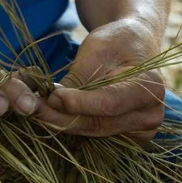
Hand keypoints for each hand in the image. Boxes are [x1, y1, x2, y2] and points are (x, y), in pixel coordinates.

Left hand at [36, 18, 165, 141]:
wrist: (133, 49)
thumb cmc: (116, 42)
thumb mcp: (97, 50)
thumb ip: (78, 78)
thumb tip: (52, 101)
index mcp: (149, 88)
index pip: (109, 104)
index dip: (78, 104)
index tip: (52, 97)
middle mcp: (149, 115)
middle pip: (97, 124)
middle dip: (61, 117)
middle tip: (32, 107)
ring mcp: (139, 132)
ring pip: (91, 133)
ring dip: (61, 123)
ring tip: (36, 109)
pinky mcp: (125, 140)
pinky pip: (93, 136)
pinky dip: (71, 125)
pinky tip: (52, 115)